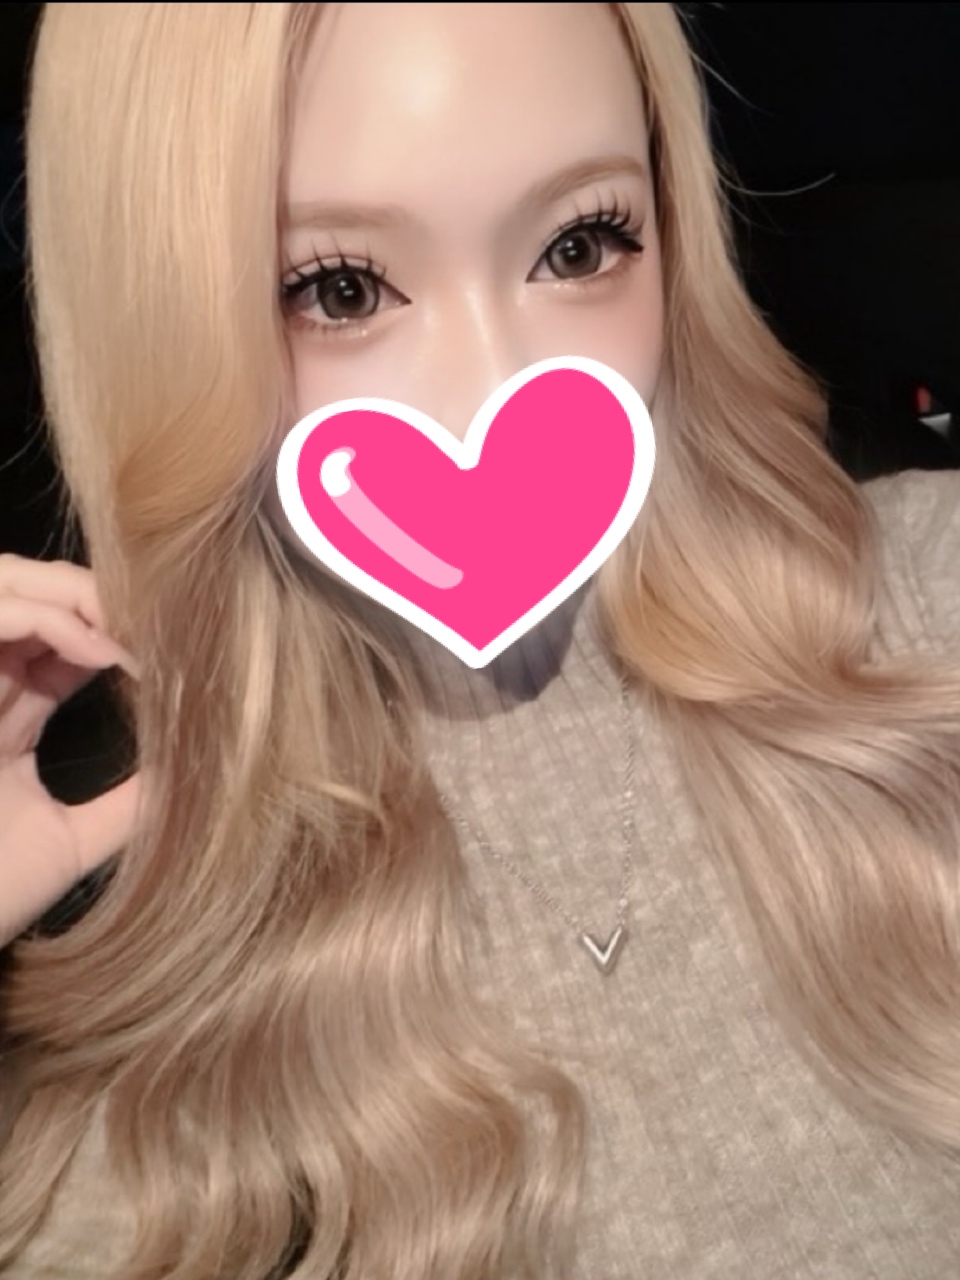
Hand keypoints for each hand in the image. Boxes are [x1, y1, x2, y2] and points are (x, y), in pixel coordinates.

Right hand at [0, 553, 141, 948]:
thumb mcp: (71, 842)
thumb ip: (126, 806)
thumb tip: (193, 773)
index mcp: (1, 719)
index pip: (54, 641)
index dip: (109, 628)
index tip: (169, 646)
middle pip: (25, 592)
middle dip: (94, 593)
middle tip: (156, 621)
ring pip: (6, 584)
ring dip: (77, 593)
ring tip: (134, 629)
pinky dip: (52, 618)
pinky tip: (104, 652)